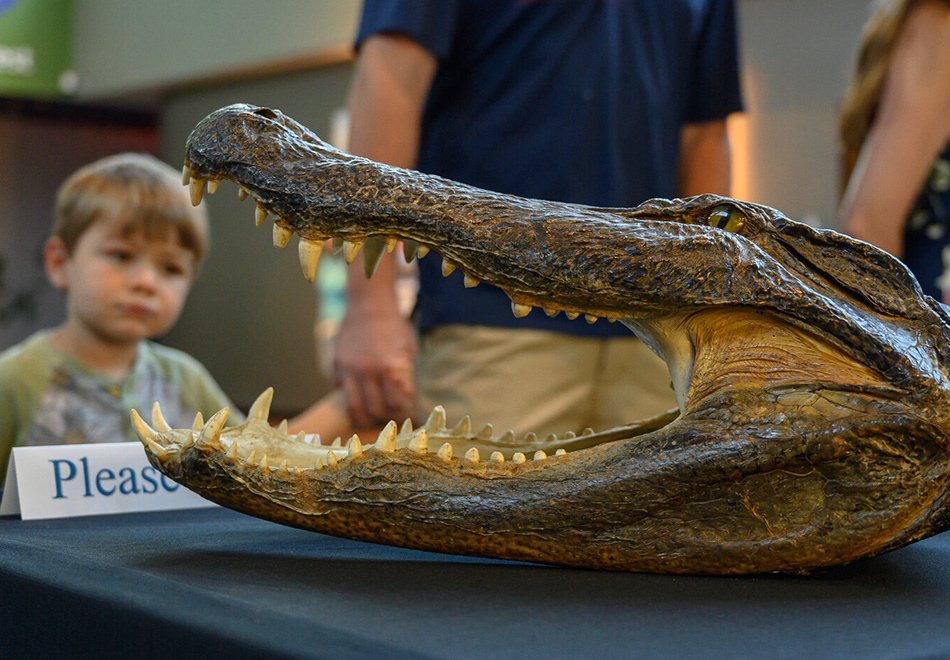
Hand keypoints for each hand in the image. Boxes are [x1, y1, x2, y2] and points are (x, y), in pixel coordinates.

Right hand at [333, 301, 416, 427]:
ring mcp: (348, 367)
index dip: (402, 412)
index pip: (395, 404)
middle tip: (389, 417)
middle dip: (384, 417)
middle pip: (374, 410)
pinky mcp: (335, 364)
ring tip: (370, 418)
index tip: (406, 413)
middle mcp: (366, 369)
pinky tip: (357, 395)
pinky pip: (338, 390)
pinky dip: (347, 396)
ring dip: (363, 416)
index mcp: (388, 366)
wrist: (369, 304)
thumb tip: (406, 400)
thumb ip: (406, 375)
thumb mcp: (407, 348)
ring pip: (352, 407)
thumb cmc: (394, 326)